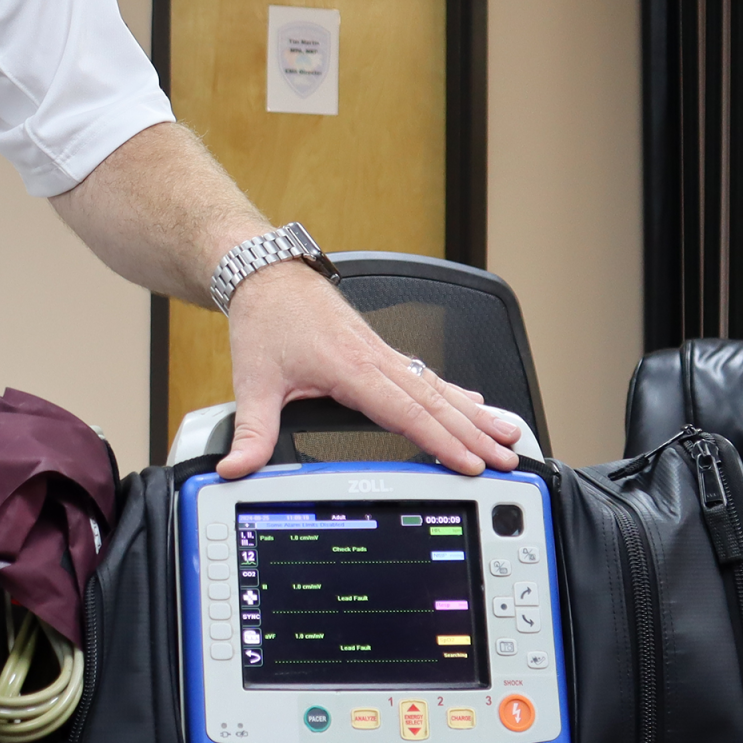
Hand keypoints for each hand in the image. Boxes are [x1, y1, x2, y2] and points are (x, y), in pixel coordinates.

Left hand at [217, 262, 520, 478]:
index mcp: (350, 368)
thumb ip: (250, 430)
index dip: (441, 440)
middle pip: (435, 401)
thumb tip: (234, 468)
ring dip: (473, 413)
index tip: (470, 462)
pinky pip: (424, 374)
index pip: (406, 412)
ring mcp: (380, 352)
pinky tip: (472, 403)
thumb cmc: (263, 321)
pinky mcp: (378, 348)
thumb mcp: (252, 380)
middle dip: (475, 432)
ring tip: (509, 434)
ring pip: (436, 386)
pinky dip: (453, 391)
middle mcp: (374, 358)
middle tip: (508, 458)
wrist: (265, 275)